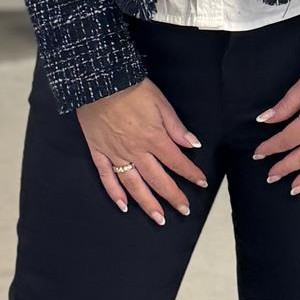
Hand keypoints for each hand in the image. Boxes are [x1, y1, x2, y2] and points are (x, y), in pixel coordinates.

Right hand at [76, 78, 207, 224]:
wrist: (98, 81)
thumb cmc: (131, 88)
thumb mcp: (160, 102)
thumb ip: (176, 126)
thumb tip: (193, 144)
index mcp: (153, 138)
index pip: (176, 162)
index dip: (191, 174)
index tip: (201, 183)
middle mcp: (135, 151)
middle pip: (157, 179)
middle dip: (173, 196)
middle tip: (184, 210)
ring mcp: (115, 154)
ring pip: (134, 185)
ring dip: (148, 203)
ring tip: (159, 218)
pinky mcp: (98, 152)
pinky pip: (106, 177)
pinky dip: (115, 194)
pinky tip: (124, 206)